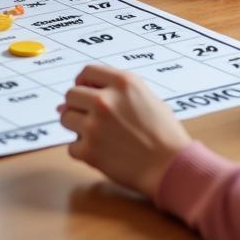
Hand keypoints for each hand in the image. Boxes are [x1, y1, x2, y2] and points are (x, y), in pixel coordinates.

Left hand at [59, 64, 189, 199]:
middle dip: (78, 105)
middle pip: (71, 94)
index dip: (84, 82)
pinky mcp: (90, 151)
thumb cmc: (164, 133)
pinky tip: (101, 153)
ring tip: (97, 135)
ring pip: (66, 118)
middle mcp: (105, 100)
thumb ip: (114, 92)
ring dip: (77, 126)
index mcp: (122, 82)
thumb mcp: (146, 97)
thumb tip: (69, 101)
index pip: (86, 72)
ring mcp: (94, 126)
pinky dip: (83, 151)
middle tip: (92, 117)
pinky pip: (72, 146)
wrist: (173, 167)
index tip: (86, 92)